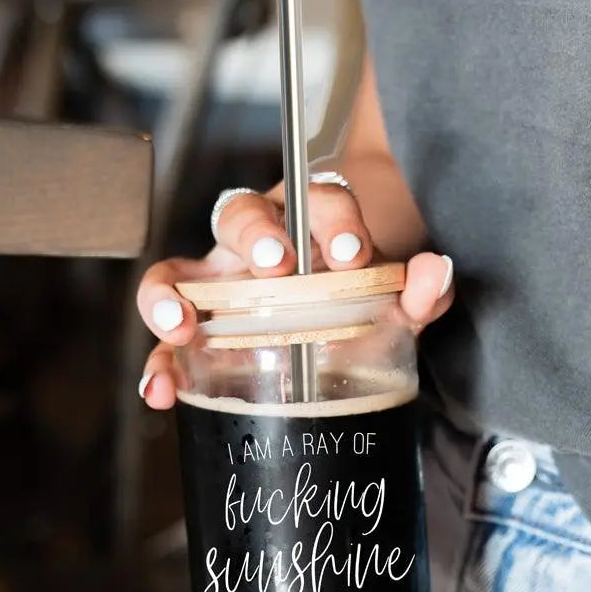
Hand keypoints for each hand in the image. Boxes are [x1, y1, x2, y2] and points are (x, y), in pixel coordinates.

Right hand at [135, 180, 454, 408]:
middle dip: (254, 236)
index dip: (330, 220)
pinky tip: (158, 391)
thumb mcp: (386, 295)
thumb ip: (416, 290)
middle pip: (237, 215)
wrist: (326, 311)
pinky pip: (165, 343)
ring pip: (176, 271)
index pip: (311, 200)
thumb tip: (434, 274)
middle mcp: (251, 243)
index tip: (351, 253)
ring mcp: (215, 283)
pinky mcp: (195, 330)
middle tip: (276, 265)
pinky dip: (157, 366)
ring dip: (169, 296)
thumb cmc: (349, 294)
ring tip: (180, 326)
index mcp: (302, 222)